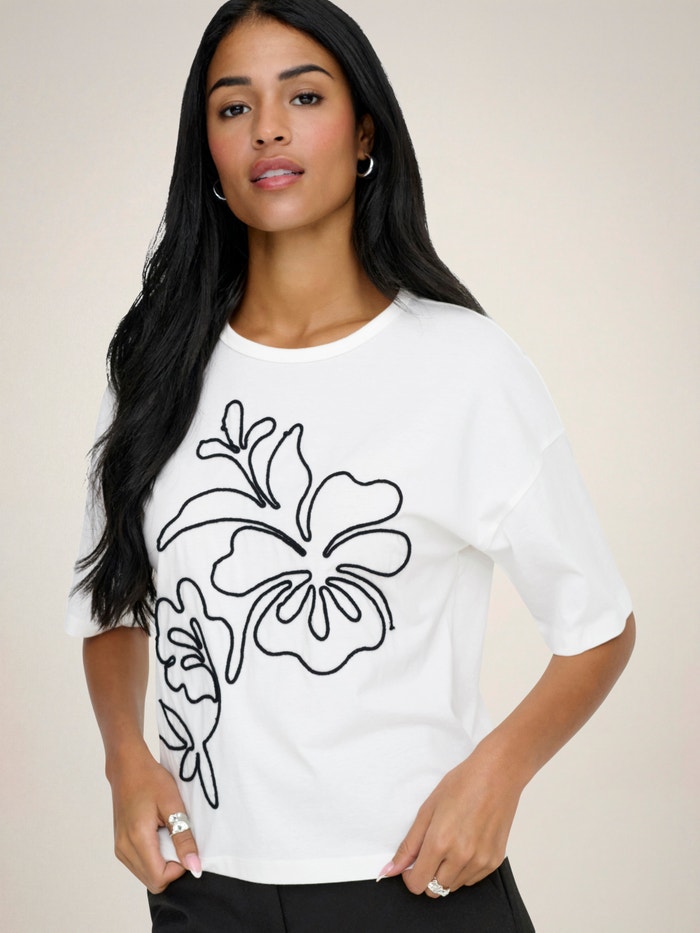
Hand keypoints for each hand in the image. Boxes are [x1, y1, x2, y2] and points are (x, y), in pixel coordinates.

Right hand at [108, 745, 201, 893]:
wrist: (127, 767)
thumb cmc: (150, 780)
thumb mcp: (173, 804)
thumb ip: (183, 837)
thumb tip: (194, 866)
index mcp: (137, 838)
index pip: (159, 878)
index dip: (178, 869)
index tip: (186, 847)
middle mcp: (124, 848)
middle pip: (152, 881)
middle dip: (171, 868)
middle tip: (179, 840)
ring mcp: (120, 848)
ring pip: (146, 875)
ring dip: (162, 864)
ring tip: (169, 835)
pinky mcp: (120, 845)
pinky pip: (139, 865)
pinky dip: (153, 858)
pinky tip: (160, 836)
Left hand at [378, 742, 522, 896]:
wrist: (497, 775)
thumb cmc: (462, 785)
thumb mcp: (428, 809)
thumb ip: (409, 844)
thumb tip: (391, 869)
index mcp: (440, 842)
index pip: (417, 884)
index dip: (410, 876)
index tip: (411, 866)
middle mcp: (461, 857)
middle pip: (434, 890)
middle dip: (427, 875)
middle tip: (431, 851)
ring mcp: (480, 861)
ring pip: (453, 886)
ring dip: (446, 873)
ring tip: (451, 842)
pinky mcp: (494, 862)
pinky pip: (472, 879)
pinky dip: (464, 869)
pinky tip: (466, 844)